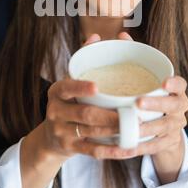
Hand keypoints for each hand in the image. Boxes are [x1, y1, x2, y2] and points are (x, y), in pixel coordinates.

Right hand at [42, 32, 141, 159]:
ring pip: (91, 133)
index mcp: (56, 92)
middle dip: (110, 115)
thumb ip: (83, 59)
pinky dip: (112, 150)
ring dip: (115, 132)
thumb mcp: (69, 82)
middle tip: (132, 112)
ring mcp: (62, 132)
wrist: (51, 137)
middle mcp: (56, 112)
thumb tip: (96, 36)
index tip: (97, 86)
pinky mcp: (71, 149)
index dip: (81, 87)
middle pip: (85, 113)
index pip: (67, 88)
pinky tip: (128, 148)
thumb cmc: (68, 102)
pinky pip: (93, 151)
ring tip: (135, 128)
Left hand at [113, 33, 187, 182]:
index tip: (164, 82)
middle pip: (174, 107)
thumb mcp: (143, 78)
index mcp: (174, 90)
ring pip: (164, 128)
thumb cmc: (148, 96)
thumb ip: (134, 56)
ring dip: (147, 129)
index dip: (175, 84)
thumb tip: (121, 35)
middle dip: (157, 105)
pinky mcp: (167, 144)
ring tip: (130, 127)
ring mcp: (175, 127)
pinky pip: (155, 147)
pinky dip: (141, 147)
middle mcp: (179, 108)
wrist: (159, 130)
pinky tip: (127, 147)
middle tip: (138, 103)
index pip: (181, 84)